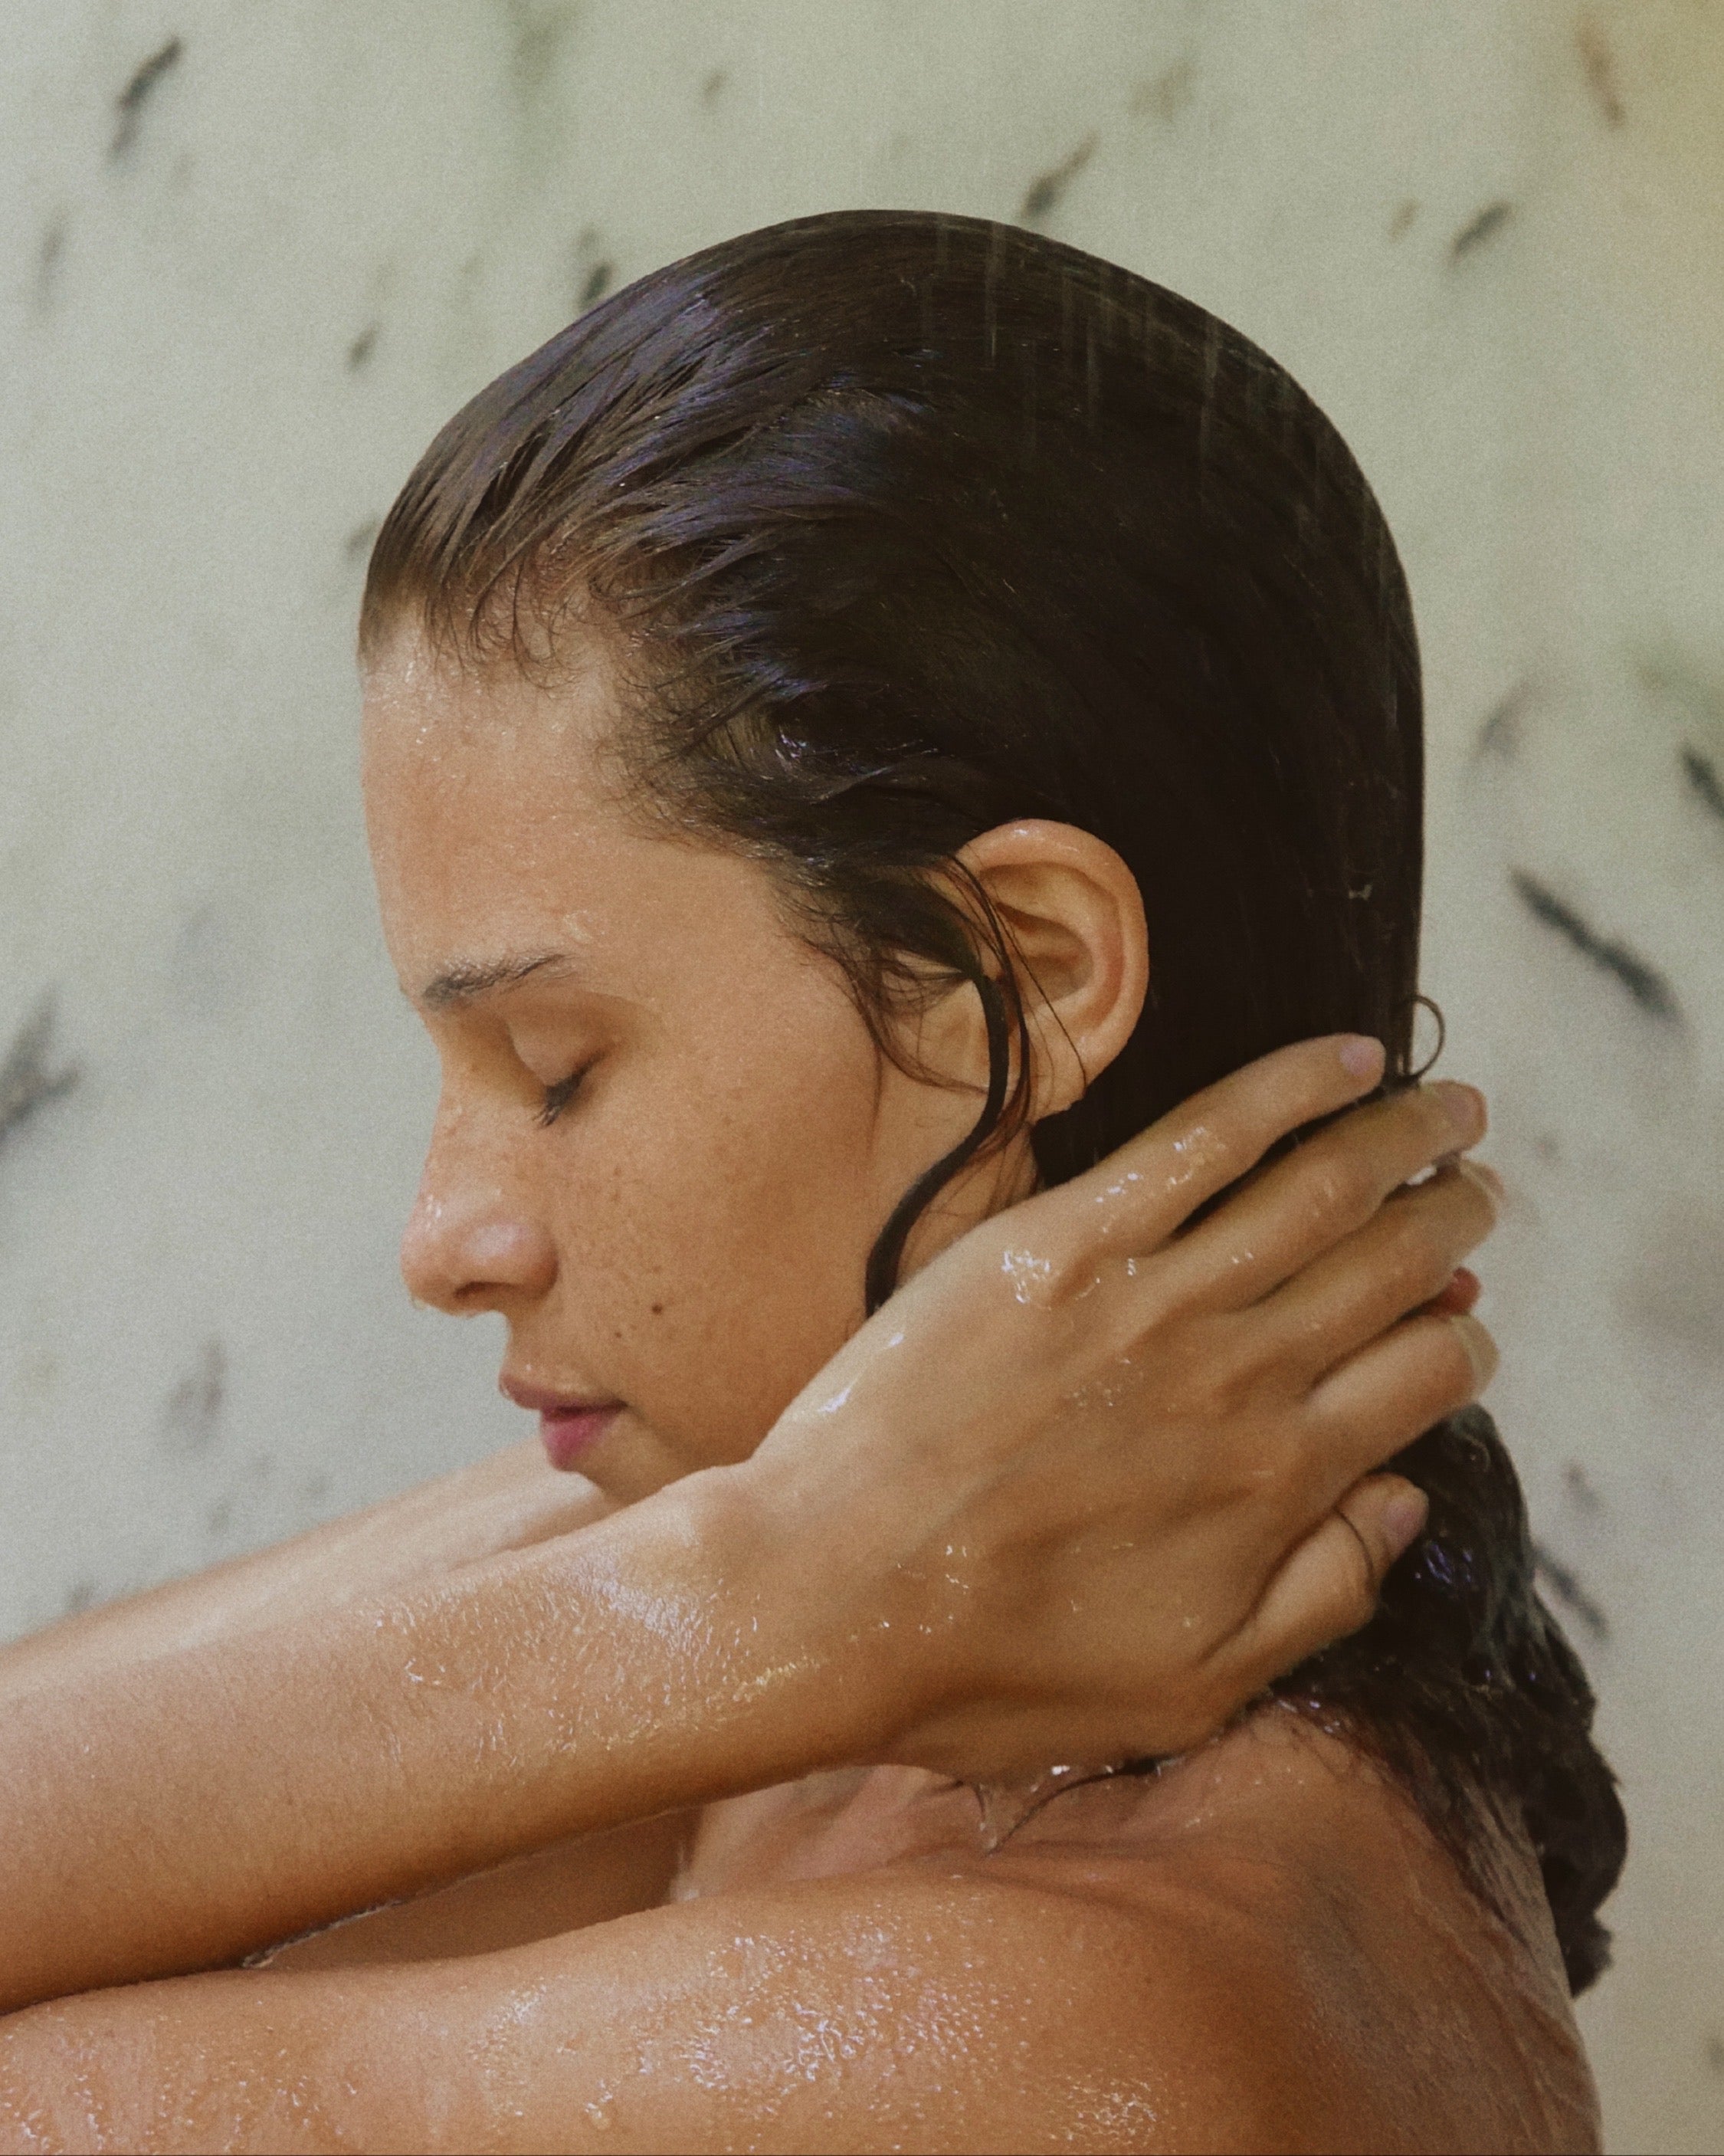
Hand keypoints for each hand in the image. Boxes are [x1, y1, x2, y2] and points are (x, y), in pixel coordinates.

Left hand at [741, 1034, 1496, 1778]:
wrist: (826, 1599)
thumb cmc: (995, 1665)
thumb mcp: (1190, 1688)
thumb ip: (1321, 1596)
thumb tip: (1405, 1502)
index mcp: (1276, 1482)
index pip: (1427, 1378)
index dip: (1462, 1344)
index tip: (1460, 1326)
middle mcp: (1239, 1377)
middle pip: (1393, 1268)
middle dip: (1452, 1220)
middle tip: (1474, 1188)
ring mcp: (1152, 1298)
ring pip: (1322, 1190)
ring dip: (1404, 1138)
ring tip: (1449, 1110)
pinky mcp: (1064, 1240)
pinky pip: (1205, 1139)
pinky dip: (1289, 1088)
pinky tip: (1345, 1060)